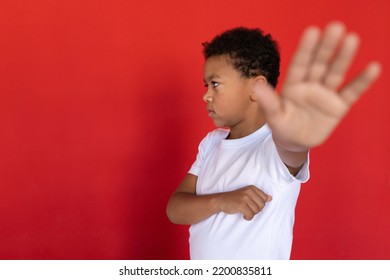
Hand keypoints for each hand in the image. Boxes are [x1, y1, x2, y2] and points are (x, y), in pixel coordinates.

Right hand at [219, 185, 271, 220]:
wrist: (222, 200)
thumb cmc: (235, 198)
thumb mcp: (247, 194)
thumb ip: (259, 196)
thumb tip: (270, 198)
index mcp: (252, 188)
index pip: (264, 198)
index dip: (260, 204)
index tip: (252, 205)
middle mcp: (249, 191)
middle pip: (262, 205)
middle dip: (256, 210)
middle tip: (249, 209)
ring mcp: (245, 198)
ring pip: (256, 211)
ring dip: (251, 214)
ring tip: (245, 212)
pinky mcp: (241, 205)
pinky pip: (250, 215)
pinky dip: (248, 218)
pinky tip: (243, 216)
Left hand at [254, 21, 380, 149]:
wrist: (294, 142)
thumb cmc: (282, 126)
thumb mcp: (274, 117)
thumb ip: (269, 102)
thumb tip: (256, 85)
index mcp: (292, 85)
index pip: (299, 64)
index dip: (306, 49)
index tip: (312, 31)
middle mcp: (310, 85)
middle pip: (319, 64)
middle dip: (326, 47)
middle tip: (335, 27)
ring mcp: (325, 94)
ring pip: (335, 73)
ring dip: (343, 58)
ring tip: (352, 39)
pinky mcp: (339, 106)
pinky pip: (351, 92)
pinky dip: (361, 81)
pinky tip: (372, 68)